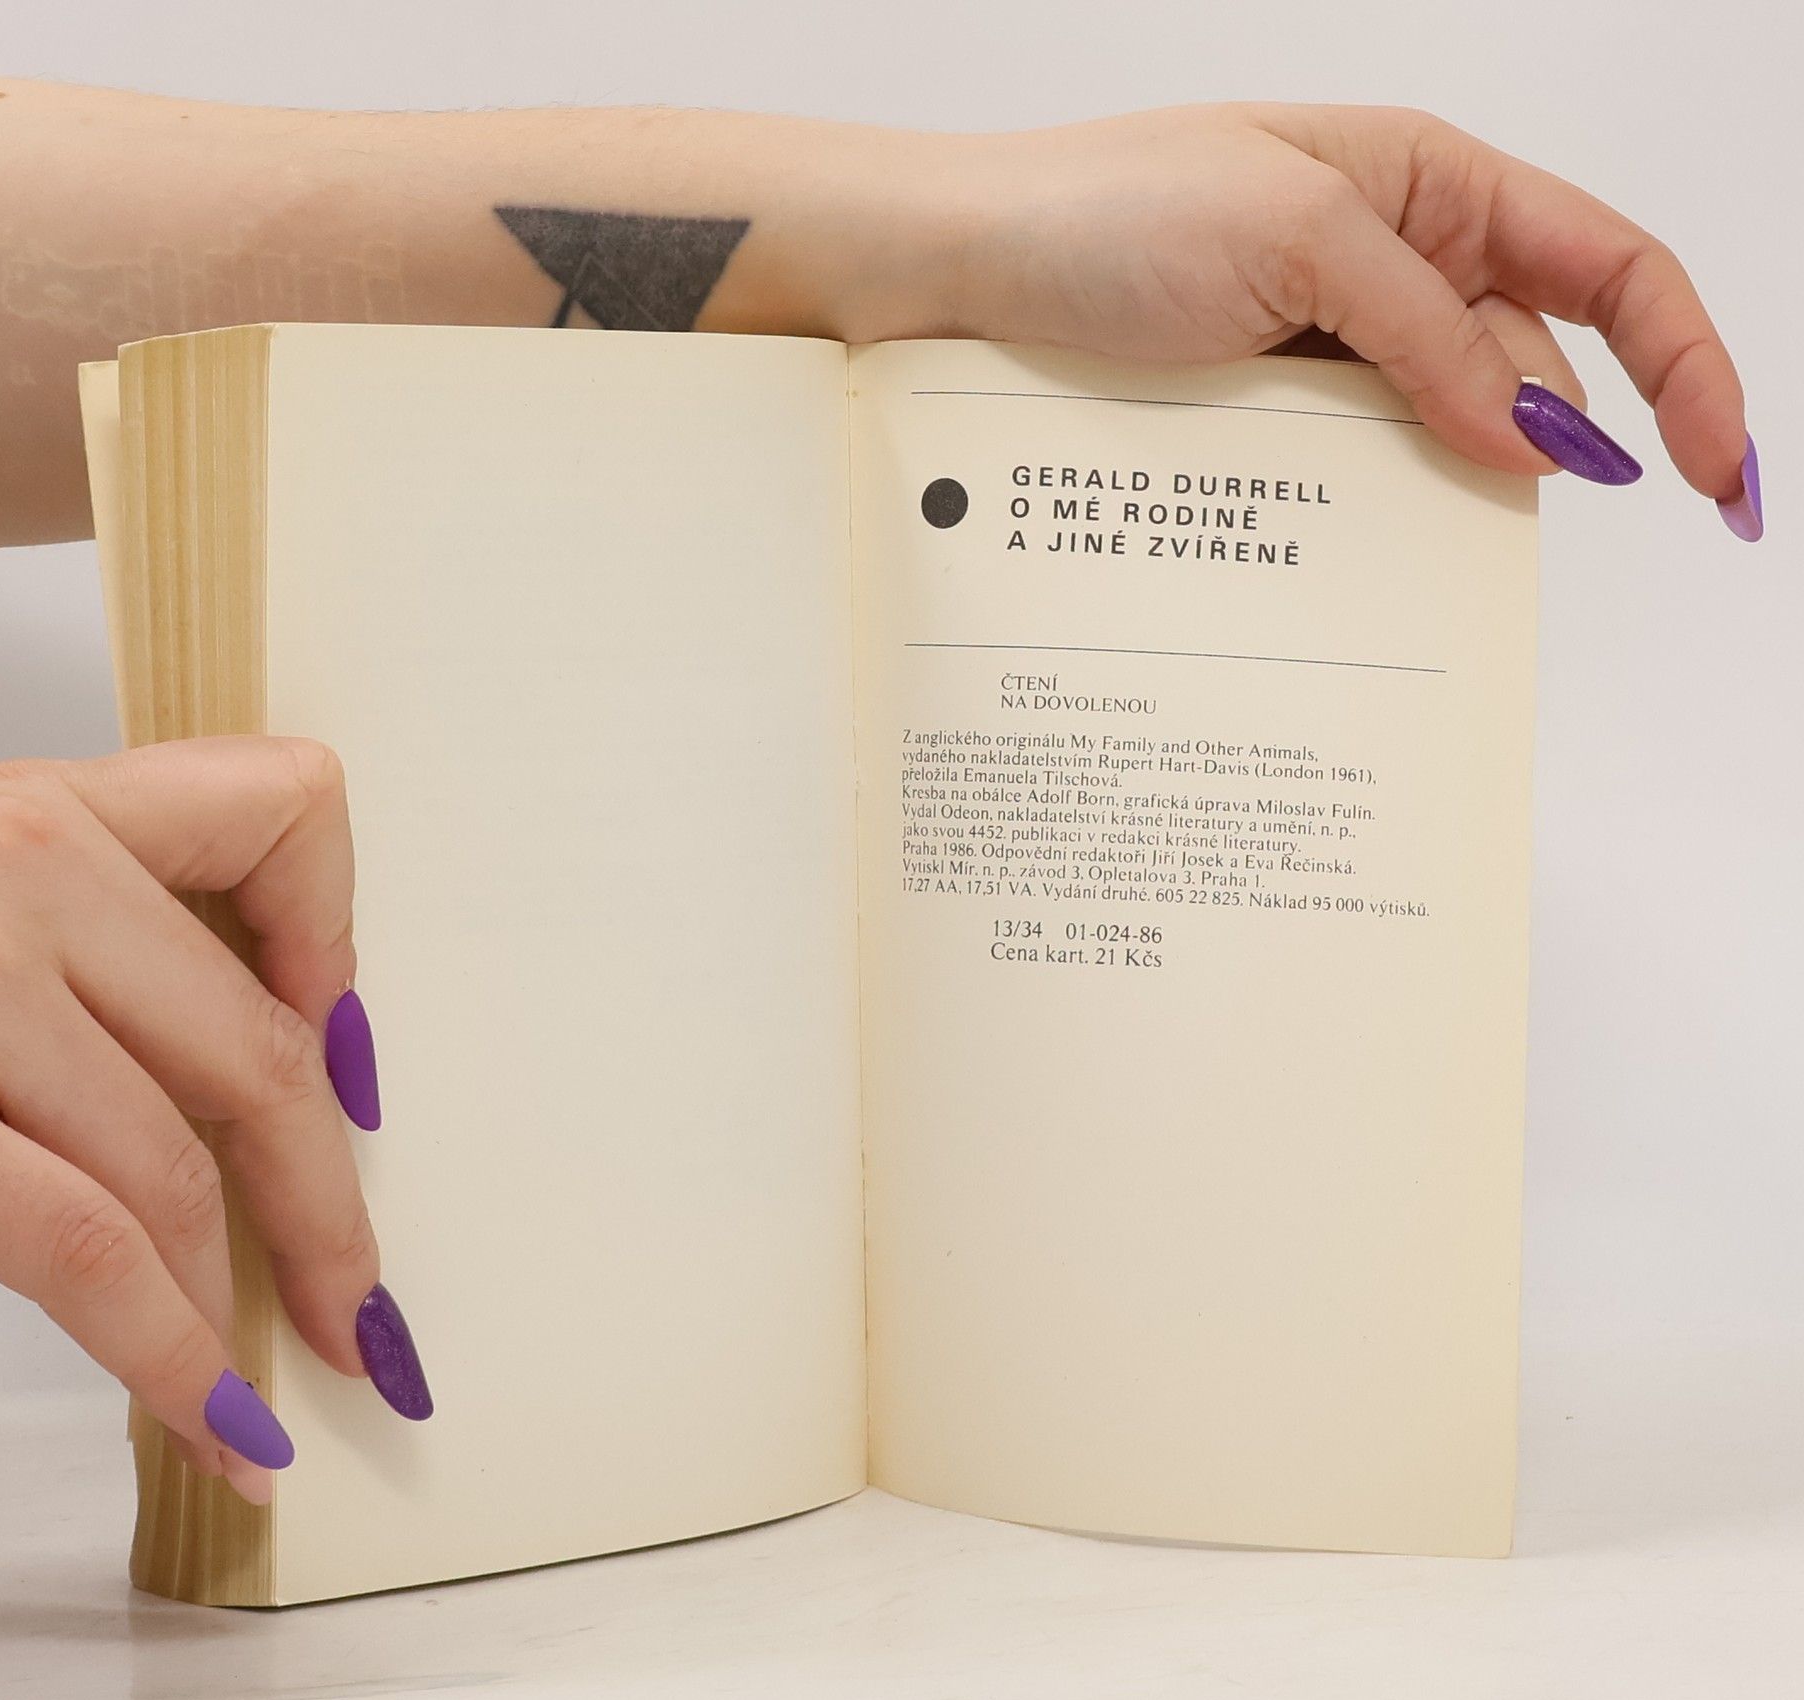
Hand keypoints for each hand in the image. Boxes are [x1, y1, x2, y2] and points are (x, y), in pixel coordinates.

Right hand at [0, 738, 415, 1504]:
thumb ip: (85, 954)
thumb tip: (255, 1103)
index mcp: (44, 806)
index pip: (283, 811)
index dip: (341, 946)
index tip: (350, 1059)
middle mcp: (16, 868)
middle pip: (257, 1052)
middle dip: (326, 1209)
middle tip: (356, 1305)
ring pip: (179, 1172)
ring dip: (240, 1306)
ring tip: (270, 1387)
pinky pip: (88, 1255)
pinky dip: (171, 1357)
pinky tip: (214, 1421)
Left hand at [924, 105, 1755, 533]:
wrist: (955, 270)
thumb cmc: (1103, 213)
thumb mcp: (1293, 240)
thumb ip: (1428, 332)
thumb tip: (1538, 430)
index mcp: (1429, 181)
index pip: (1611, 265)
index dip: (1686, 364)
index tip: (1716, 474)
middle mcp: (1392, 260)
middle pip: (1531, 366)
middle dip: (1547, 446)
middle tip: (1509, 530)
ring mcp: (1327, 343)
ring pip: (1439, 434)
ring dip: (1445, 488)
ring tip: (1411, 541)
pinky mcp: (1264, 410)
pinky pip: (1351, 470)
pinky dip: (1368, 511)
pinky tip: (1356, 547)